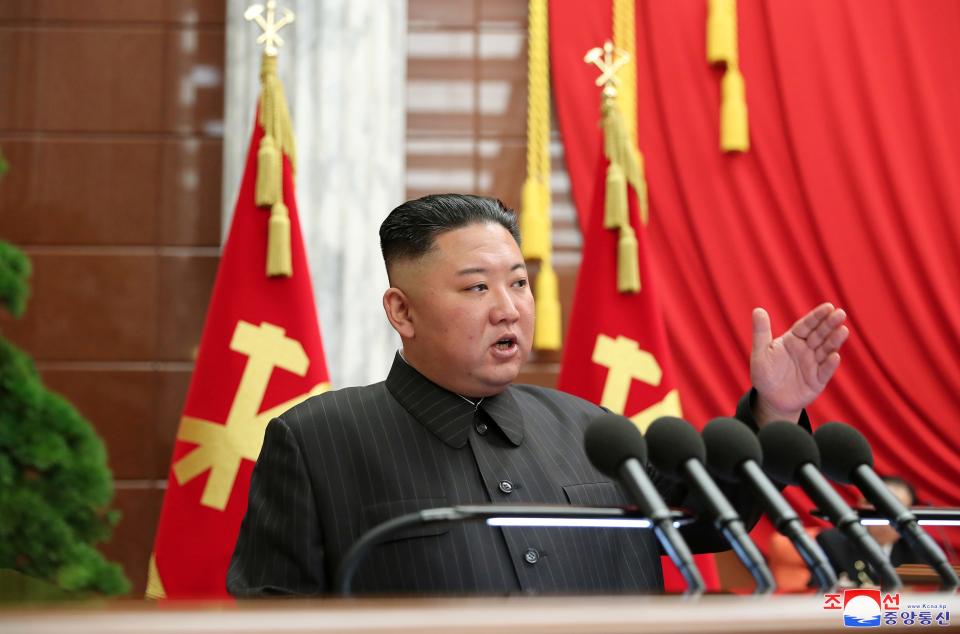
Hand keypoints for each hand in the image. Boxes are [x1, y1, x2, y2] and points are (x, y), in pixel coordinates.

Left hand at [750, 303, 848, 425]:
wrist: (770, 400)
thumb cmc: (764, 374)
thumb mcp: (760, 353)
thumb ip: (761, 332)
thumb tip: (758, 310)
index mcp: (793, 340)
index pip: (806, 325)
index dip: (817, 316)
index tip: (829, 306)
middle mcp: (806, 349)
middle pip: (819, 335)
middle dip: (830, 324)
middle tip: (840, 314)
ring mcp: (813, 364)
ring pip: (826, 350)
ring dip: (834, 341)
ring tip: (843, 330)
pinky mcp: (817, 380)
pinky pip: (824, 371)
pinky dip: (829, 364)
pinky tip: (835, 356)